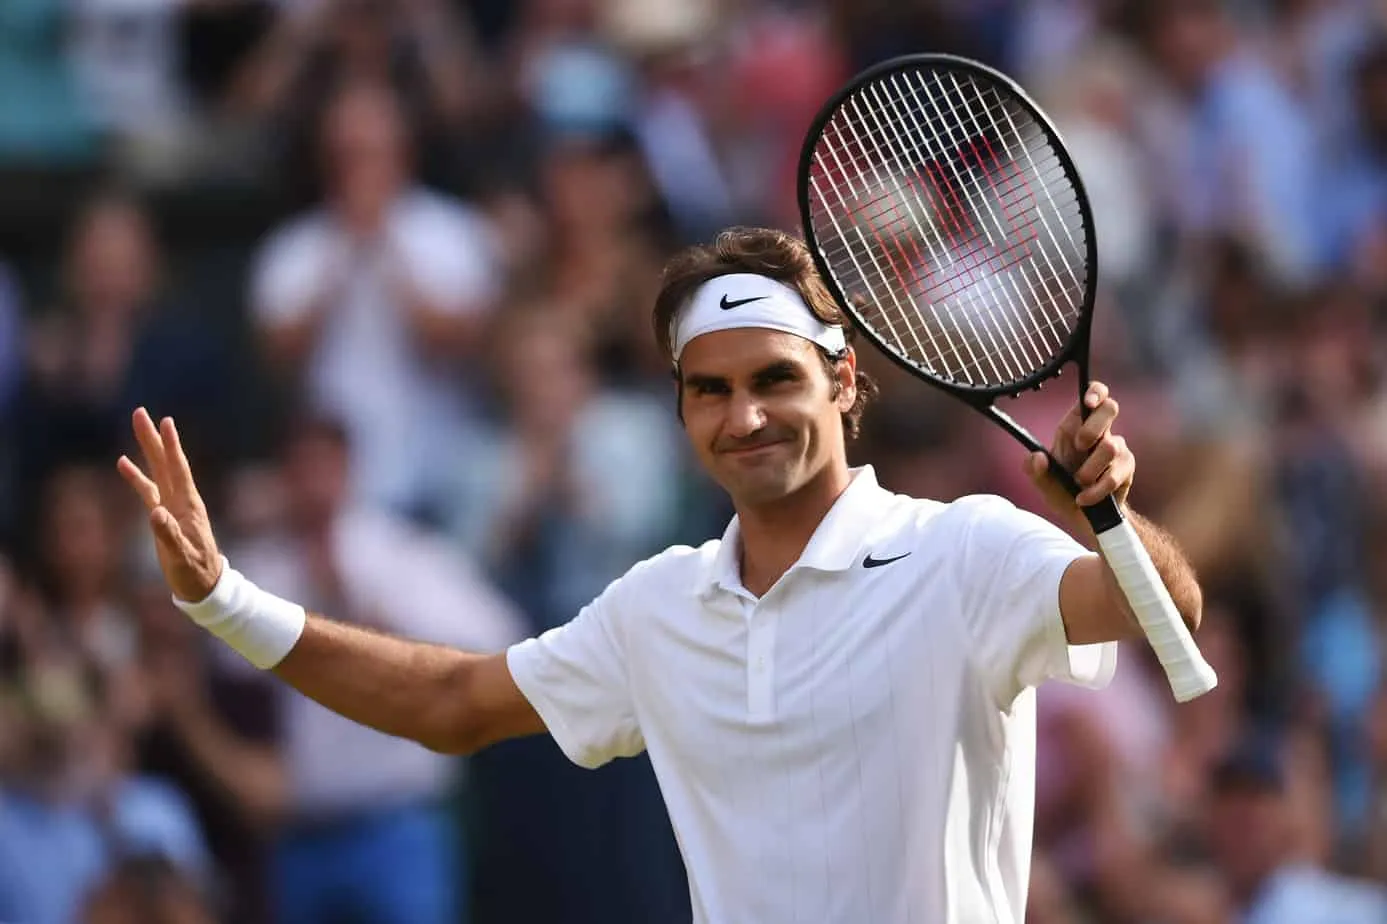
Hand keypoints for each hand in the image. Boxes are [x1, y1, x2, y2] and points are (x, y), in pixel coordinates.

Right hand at [116, 409, 223, 602]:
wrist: (204, 585)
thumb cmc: (196, 572)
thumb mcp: (183, 556)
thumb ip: (169, 535)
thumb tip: (154, 512)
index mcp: (189, 506)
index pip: (179, 469)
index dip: (172, 446)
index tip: (166, 422)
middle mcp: (181, 500)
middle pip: (165, 463)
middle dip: (154, 438)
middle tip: (141, 412)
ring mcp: (172, 506)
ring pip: (157, 471)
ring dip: (146, 450)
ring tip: (136, 426)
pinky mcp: (163, 515)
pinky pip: (147, 490)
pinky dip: (136, 476)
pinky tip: (123, 462)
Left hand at [1023, 381, 1133, 523]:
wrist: (1084, 519)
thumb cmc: (1063, 492)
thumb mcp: (1043, 483)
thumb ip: (1034, 471)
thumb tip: (1036, 457)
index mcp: (1076, 427)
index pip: (1094, 395)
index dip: (1095, 392)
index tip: (1088, 403)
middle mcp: (1099, 433)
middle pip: (1111, 407)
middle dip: (1093, 427)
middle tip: (1079, 447)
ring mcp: (1116, 449)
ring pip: (1111, 446)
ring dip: (1090, 470)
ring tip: (1078, 484)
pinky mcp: (1126, 468)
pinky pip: (1116, 474)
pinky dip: (1096, 490)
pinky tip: (1085, 499)